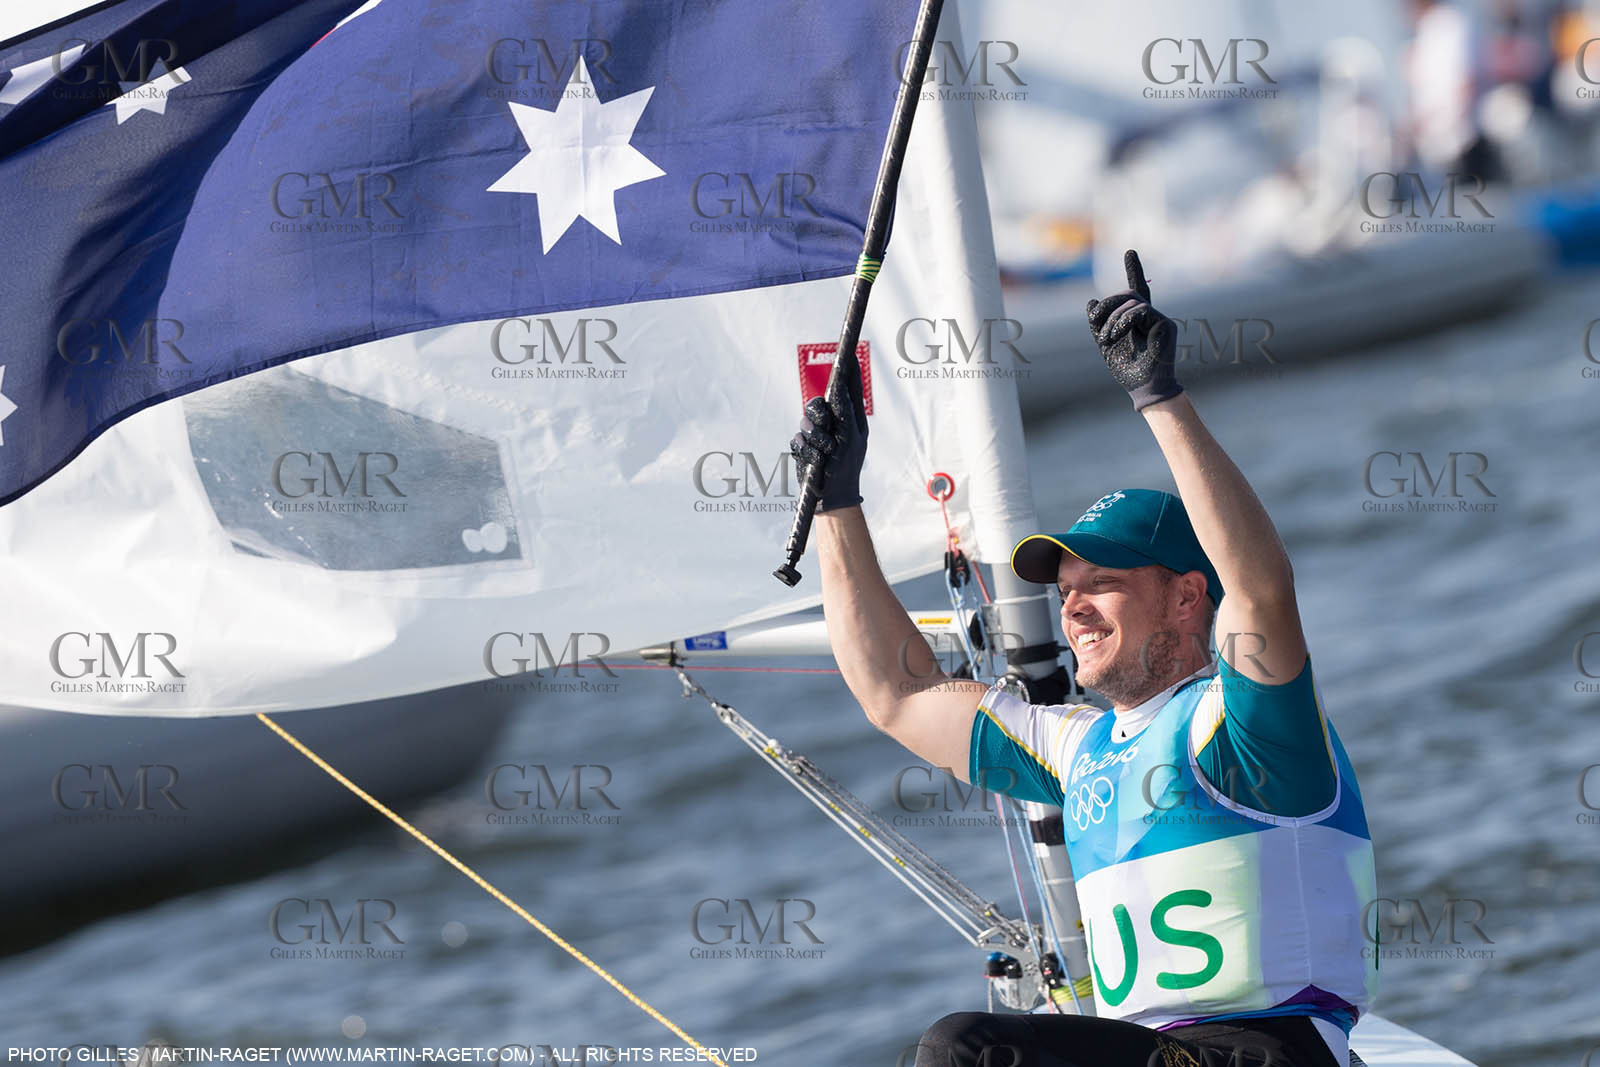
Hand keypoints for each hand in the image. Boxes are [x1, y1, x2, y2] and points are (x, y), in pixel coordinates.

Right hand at [789, 365, 867, 511]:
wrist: (830, 496)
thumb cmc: (846, 468)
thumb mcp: (851, 438)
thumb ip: (845, 412)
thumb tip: (841, 388)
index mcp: (850, 419)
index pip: (847, 390)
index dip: (847, 373)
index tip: (848, 355)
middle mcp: (833, 423)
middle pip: (818, 402)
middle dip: (819, 415)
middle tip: (825, 425)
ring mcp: (816, 434)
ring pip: (805, 420)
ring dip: (814, 437)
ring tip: (824, 452)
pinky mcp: (802, 446)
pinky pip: (797, 438)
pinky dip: (805, 449)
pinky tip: (815, 460)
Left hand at [1086, 249, 1181, 411]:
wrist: (1143, 388)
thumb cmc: (1126, 368)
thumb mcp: (1105, 342)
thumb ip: (1099, 323)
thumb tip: (1091, 301)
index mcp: (1138, 319)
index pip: (1136, 290)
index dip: (1134, 270)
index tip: (1130, 252)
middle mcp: (1151, 316)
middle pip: (1128, 293)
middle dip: (1108, 303)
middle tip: (1095, 321)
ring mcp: (1160, 319)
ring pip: (1132, 302)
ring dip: (1113, 318)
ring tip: (1106, 338)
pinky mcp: (1166, 325)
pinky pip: (1141, 311)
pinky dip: (1123, 321)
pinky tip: (1116, 335)